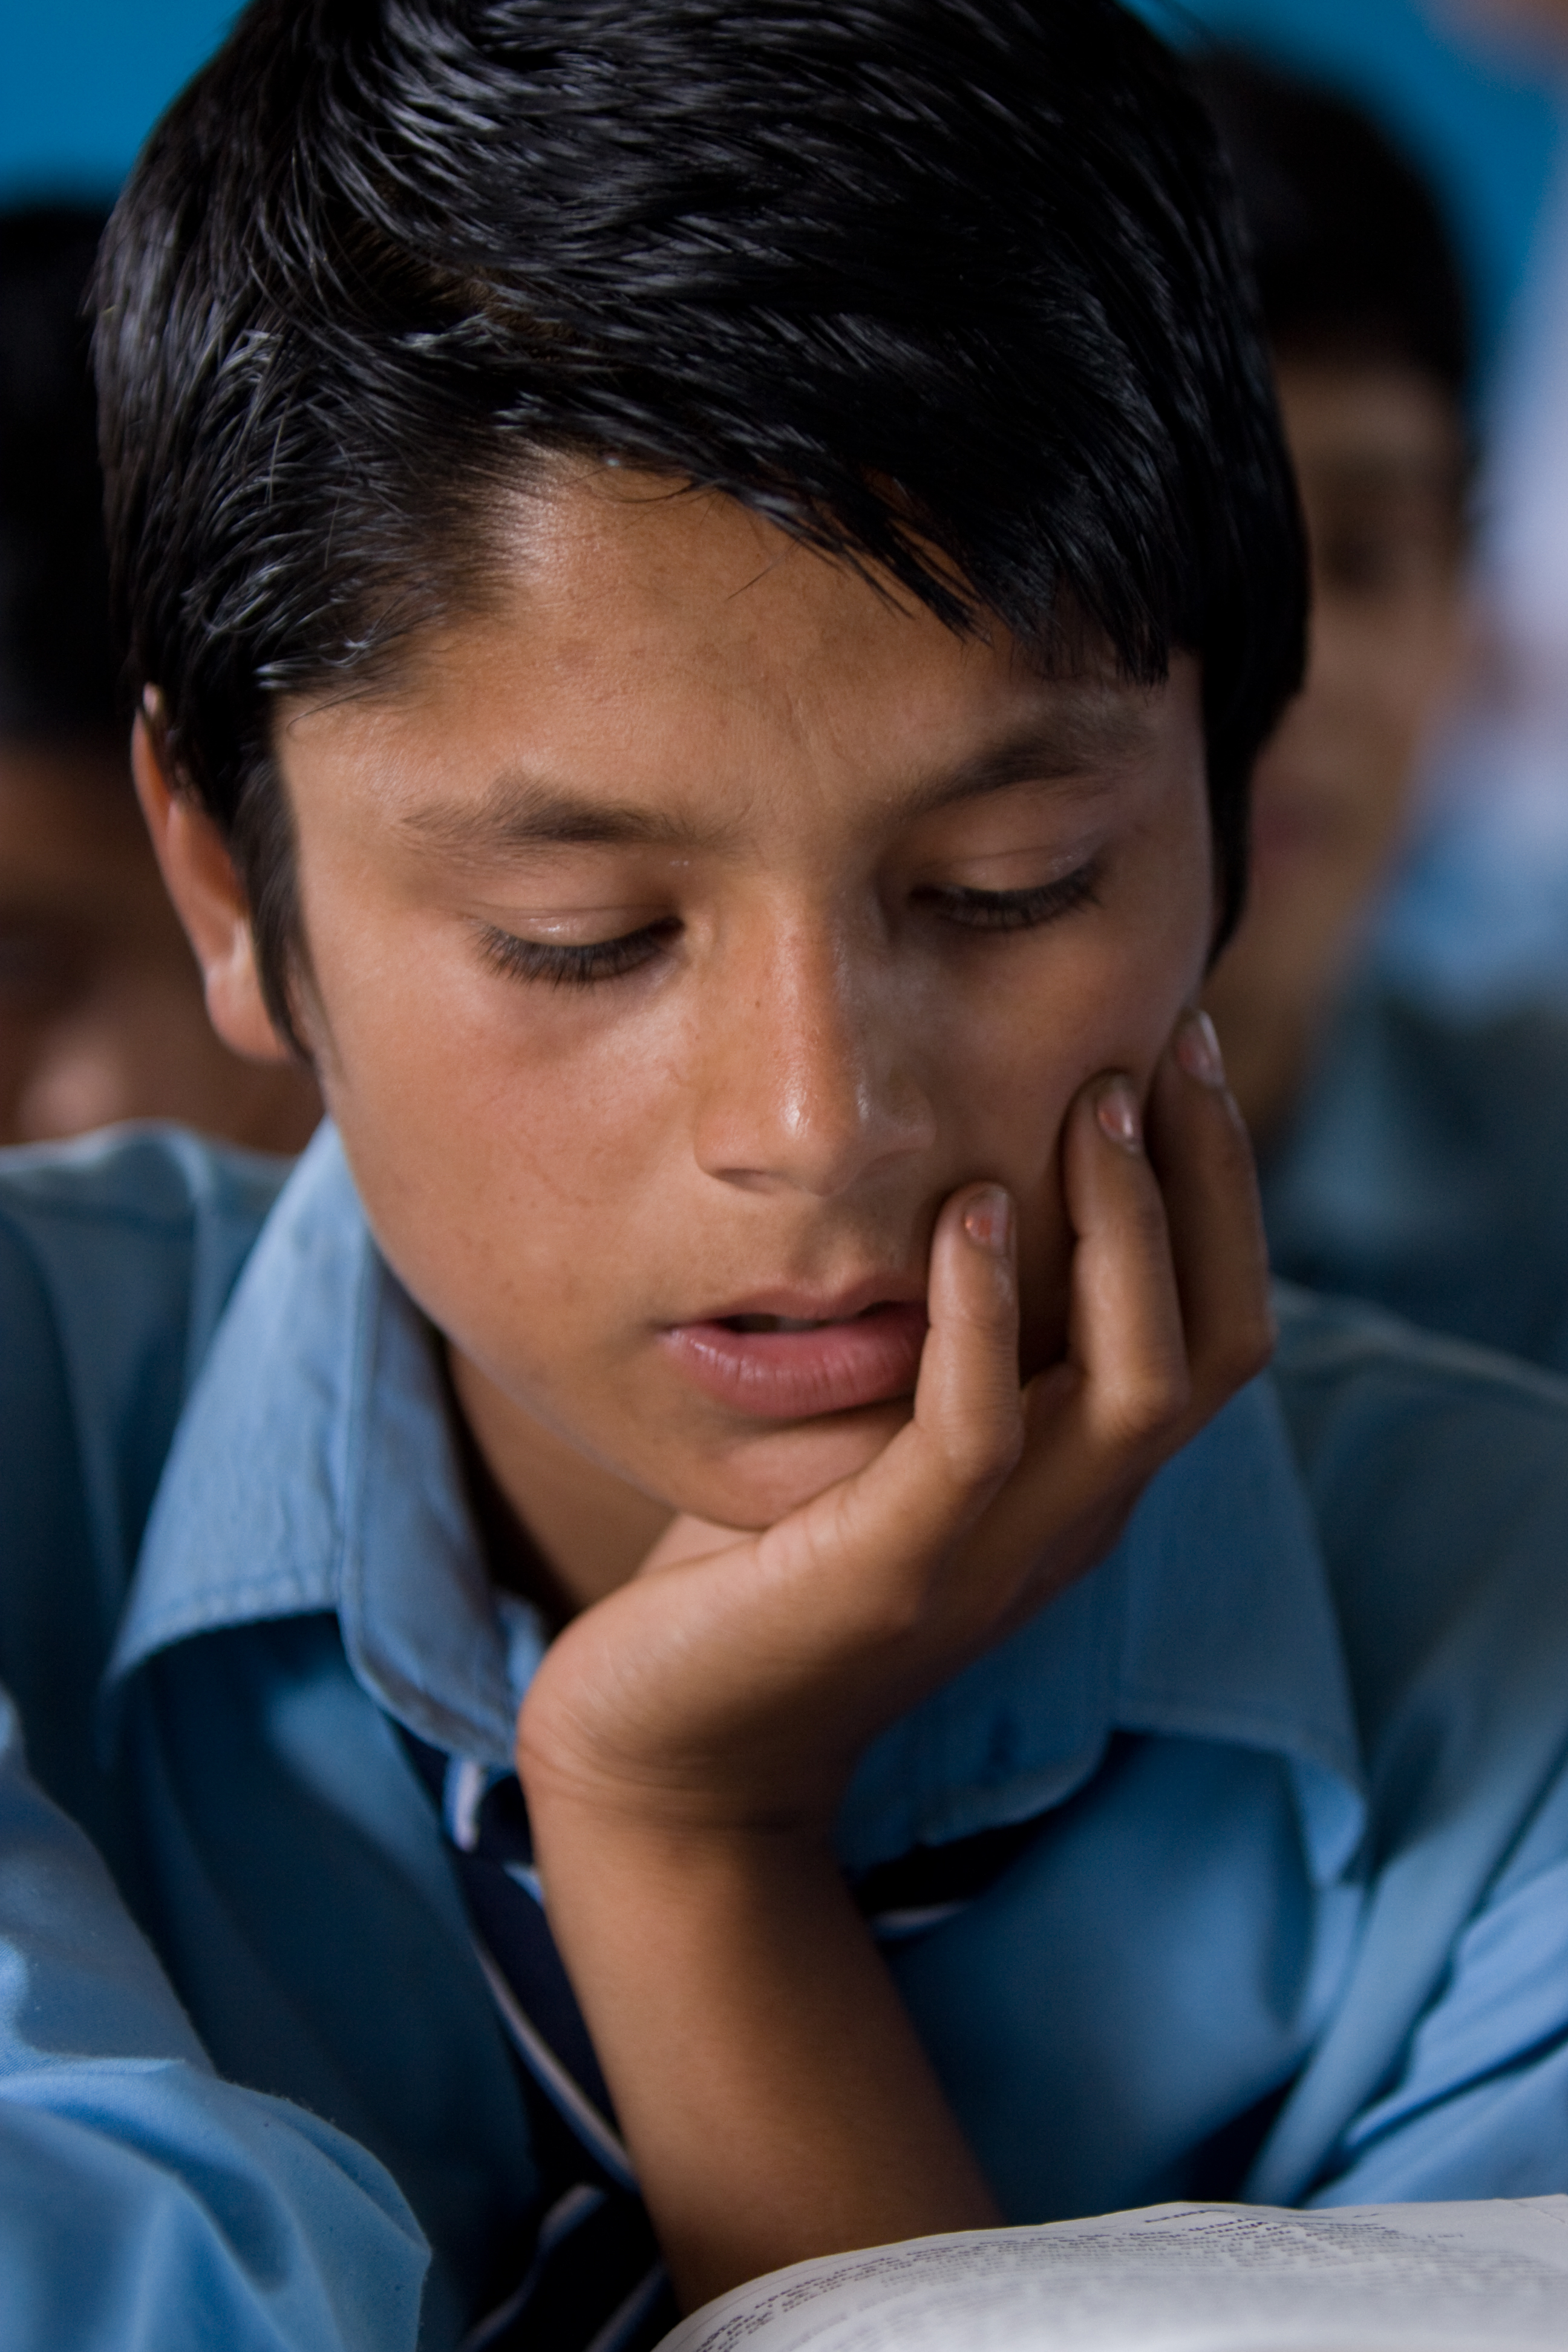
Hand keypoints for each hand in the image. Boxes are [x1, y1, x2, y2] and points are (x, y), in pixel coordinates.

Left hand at [516, 1009, 1271, 1836]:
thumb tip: (962, 1191)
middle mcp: (1069, 1523)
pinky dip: (986, 1314)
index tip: (1174, 1051)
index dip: (1220, 1194)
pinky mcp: (894, 1573)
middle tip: (1165, 1046)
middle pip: (1212, 1346)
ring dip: (1127, 1234)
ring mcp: (995, 1555)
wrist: (671, 1751)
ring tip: (1093, 1106)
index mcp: (1075, 1487)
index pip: (1210, 1333)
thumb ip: (945, 1352)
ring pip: (1134, 1385)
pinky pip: (976, 1431)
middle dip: (1206, 1186)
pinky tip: (967, 1212)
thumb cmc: (760, 1576)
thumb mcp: (881, 1440)